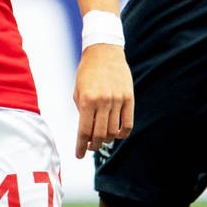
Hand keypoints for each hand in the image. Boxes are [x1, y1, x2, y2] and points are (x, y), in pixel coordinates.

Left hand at [73, 43, 134, 157]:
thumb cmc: (87, 72)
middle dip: (93, 146)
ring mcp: (117, 100)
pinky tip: (116, 134)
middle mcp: (103, 102)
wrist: (104, 51)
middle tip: (90, 147)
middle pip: (99, 135)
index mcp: (87, 100)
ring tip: (102, 138)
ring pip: (113, 131)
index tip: (79, 155)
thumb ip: (82, 111)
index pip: (83, 131)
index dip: (80, 147)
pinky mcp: (129, 98)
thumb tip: (87, 132)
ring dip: (106, 139)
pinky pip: (128, 123)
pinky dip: (122, 133)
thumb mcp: (78, 91)